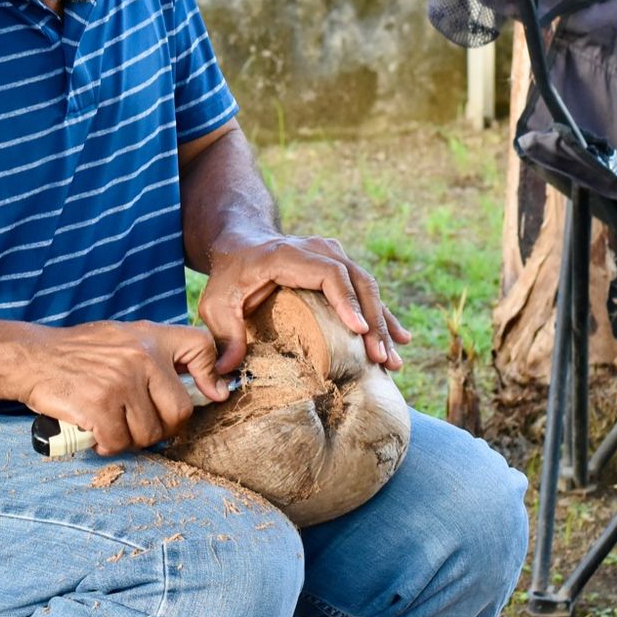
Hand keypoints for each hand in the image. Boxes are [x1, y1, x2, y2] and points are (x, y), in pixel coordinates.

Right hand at [16, 321, 225, 455]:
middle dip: (162, 428)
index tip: (211, 394)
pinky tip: (96, 432)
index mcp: (149, 337)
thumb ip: (156, 355)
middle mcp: (141, 357)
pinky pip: (120, 442)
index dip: (212, 375)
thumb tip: (205, 383)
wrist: (32, 357)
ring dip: (130, 438)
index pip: (201, 346)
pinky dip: (108, 445)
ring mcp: (121, 382)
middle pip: (180, 411)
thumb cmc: (78, 353)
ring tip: (111, 424)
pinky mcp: (100, 406)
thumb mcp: (122, 338)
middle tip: (140, 425)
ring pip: (149, 433)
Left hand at [197, 233, 410, 374]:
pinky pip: (367, 291)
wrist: (241, 243)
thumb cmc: (228, 275)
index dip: (346, 301)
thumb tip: (224, 374)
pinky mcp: (342, 267)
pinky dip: (382, 316)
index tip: (359, 331)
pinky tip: (401, 340)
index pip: (328, 274)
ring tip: (393, 360)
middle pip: (357, 281)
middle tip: (381, 359)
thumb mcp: (215, 302)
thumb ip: (223, 335)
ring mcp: (334, 256)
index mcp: (288, 255)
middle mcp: (317, 250)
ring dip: (383, 324)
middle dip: (373, 321)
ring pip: (368, 287)